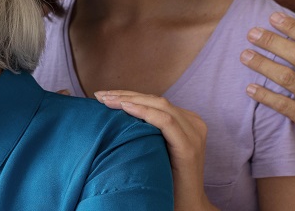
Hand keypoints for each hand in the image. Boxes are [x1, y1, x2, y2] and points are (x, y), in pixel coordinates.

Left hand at [95, 90, 216, 210]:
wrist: (187, 205)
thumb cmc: (166, 179)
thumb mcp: (156, 148)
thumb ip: (148, 131)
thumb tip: (116, 115)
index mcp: (187, 121)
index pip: (154, 100)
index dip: (128, 94)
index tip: (103, 96)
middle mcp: (194, 123)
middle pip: (156, 99)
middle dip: (125, 95)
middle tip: (100, 96)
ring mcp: (194, 134)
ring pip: (160, 105)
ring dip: (130, 100)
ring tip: (107, 100)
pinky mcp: (189, 147)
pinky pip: (165, 121)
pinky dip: (144, 112)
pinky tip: (126, 109)